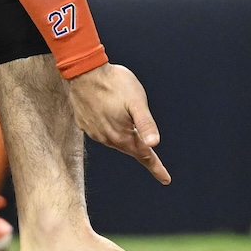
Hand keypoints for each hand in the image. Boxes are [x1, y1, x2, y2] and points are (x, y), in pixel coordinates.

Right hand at [67, 63, 170, 183]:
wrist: (84, 70)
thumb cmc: (114, 83)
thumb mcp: (137, 102)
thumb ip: (146, 124)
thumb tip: (154, 145)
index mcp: (121, 135)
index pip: (144, 156)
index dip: (156, 168)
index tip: (166, 179)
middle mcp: (107, 138)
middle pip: (129, 148)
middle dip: (140, 150)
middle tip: (152, 156)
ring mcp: (94, 131)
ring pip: (115, 140)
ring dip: (124, 136)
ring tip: (127, 123)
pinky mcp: (84, 123)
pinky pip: (101, 131)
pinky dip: (109, 128)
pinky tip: (110, 118)